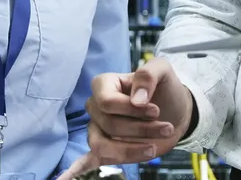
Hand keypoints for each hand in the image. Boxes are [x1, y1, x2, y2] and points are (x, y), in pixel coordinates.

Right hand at [57, 58, 191, 179]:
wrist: (176, 112)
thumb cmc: (165, 89)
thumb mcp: (162, 70)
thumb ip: (148, 75)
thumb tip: (137, 99)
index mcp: (104, 84)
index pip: (107, 102)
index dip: (131, 109)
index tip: (155, 110)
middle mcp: (97, 107)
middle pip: (109, 125)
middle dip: (140, 129)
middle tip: (165, 127)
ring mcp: (98, 129)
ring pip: (103, 146)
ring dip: (131, 150)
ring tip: (153, 147)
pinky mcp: (107, 149)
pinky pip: (87, 161)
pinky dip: (76, 171)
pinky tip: (64, 179)